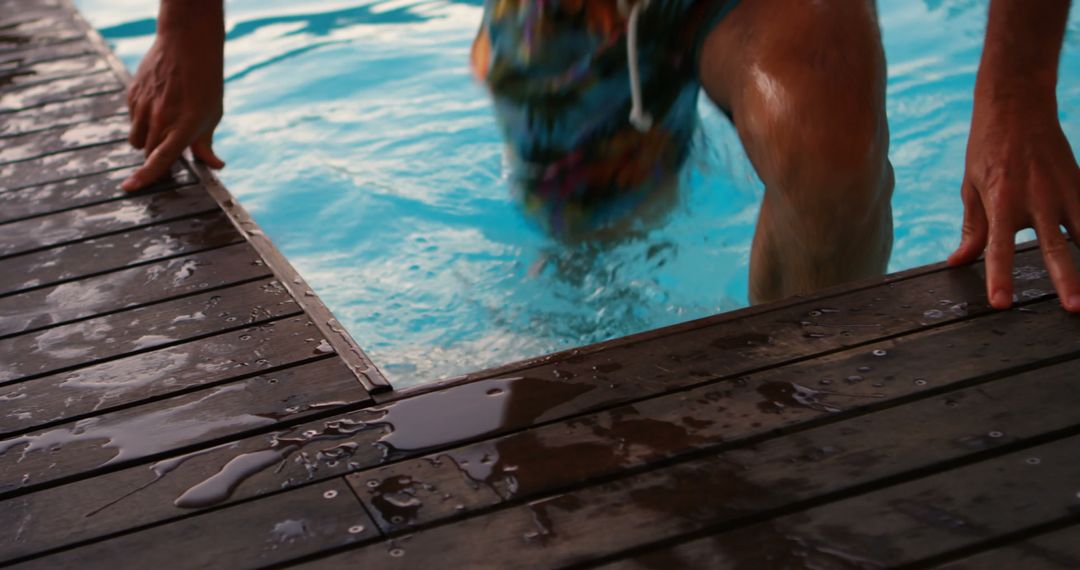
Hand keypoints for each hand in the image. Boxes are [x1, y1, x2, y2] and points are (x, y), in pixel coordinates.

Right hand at [122, 7, 224, 190]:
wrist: (187, 44)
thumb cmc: (207, 82)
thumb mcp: (213, 114)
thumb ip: (207, 144)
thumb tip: (215, 166)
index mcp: (184, 127)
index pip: (160, 160)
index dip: (144, 177)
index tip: (129, 187)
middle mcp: (160, 119)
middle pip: (148, 153)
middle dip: (156, 158)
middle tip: (171, 146)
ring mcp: (143, 106)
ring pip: (136, 139)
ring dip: (147, 140)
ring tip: (165, 122)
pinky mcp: (132, 94)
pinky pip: (132, 119)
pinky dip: (142, 120)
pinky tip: (158, 103)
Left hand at [948, 92, 1079, 311]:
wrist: (1017, 105)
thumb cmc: (987, 148)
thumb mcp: (971, 187)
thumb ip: (973, 228)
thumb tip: (957, 262)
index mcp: (1002, 202)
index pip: (998, 249)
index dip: (999, 278)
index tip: (1002, 304)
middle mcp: (1037, 200)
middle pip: (1054, 248)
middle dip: (1066, 281)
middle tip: (1074, 309)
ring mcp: (1064, 191)